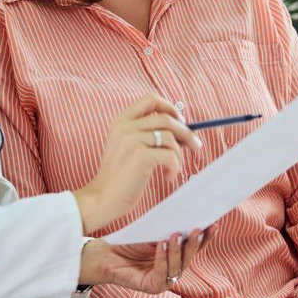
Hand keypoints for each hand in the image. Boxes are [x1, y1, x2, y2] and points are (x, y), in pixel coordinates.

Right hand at [74, 94, 200, 232]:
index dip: (170, 108)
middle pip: (166, 118)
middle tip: (194, 146)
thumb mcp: (127, 147)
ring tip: (172, 169)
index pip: (151, 99)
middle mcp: (125, 126)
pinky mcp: (140, 156)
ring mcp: (131, 140)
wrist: (103, 198)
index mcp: (121, 121)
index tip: (180, 122)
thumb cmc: (120, 176)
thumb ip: (146, 134)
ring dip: (179, 155)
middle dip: (186, 132)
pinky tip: (168, 177)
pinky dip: (175, 167)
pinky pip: (171, 155)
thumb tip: (183, 128)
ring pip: (171, 138)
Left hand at [79, 227, 212, 293]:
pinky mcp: (152, 287)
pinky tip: (161, 246)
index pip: (194, 248)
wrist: (106, 254)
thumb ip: (170, 230)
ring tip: (176, 234)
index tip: (213, 225)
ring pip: (177, 266)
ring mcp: (163, 281)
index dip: (205, 238)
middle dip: (195, 244)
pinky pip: (161, 273)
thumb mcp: (153, 233)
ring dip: (177, 250)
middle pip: (189, 258)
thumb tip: (187, 217)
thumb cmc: (129, 242)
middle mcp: (173, 271)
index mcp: (176, 258)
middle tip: (198, 229)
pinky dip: (162, 259)